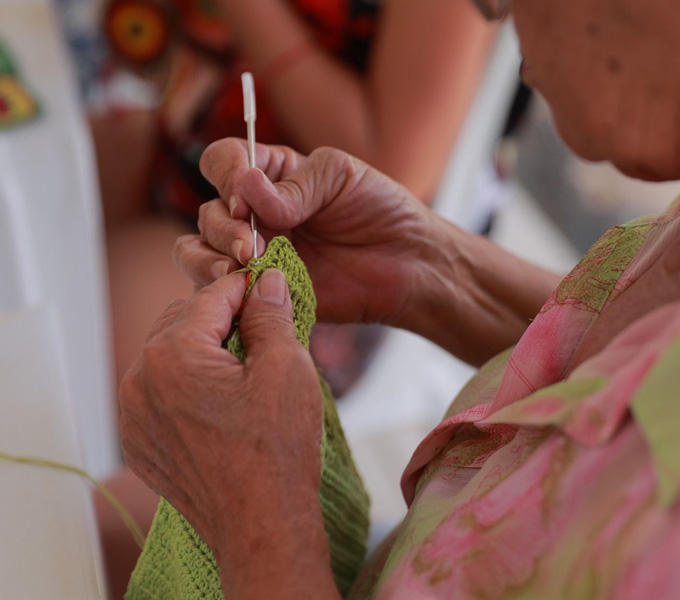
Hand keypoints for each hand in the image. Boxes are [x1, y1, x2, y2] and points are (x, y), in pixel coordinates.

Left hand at [119, 271, 337, 597]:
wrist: (260, 524)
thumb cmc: (277, 449)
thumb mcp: (286, 367)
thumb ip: (270, 314)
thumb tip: (266, 281)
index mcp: (173, 354)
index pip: (211, 295)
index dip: (247, 289)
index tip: (270, 290)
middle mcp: (139, 379)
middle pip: (183, 321)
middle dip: (222, 320)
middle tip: (262, 337)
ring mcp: (133, 414)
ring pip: (169, 356)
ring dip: (202, 352)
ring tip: (243, 373)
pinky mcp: (138, 441)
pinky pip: (159, 393)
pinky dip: (187, 386)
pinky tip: (222, 405)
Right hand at [173, 139, 449, 328]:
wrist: (409, 263)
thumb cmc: (382, 209)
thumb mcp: (341, 176)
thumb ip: (295, 185)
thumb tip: (247, 189)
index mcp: (272, 175)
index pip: (222, 162)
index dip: (225, 174)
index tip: (246, 193)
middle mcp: (256, 214)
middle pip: (208, 212)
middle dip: (223, 227)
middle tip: (253, 244)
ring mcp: (258, 254)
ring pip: (200, 251)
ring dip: (209, 257)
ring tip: (244, 265)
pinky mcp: (264, 292)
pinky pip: (222, 292)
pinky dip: (222, 289)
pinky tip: (246, 288)